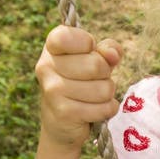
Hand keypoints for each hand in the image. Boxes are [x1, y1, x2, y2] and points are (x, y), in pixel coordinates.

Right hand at [35, 25, 122, 146]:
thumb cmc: (82, 82)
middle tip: (95, 79)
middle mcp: (46, 66)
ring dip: (107, 94)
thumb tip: (113, 55)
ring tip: (94, 96)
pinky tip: (95, 110)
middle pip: (95, 65)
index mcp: (52, 47)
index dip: (87, 43)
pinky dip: (108, 109)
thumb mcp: (96, 59)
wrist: (62, 122)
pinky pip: (103, 108)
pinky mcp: (64, 113)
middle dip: (105, 74)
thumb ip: (108, 50)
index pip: (68, 36)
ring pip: (103, 89)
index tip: (87, 51)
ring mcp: (53, 91)